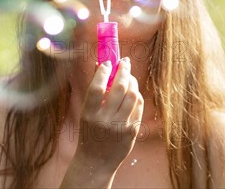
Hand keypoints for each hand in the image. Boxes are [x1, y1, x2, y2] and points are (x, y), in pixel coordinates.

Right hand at [75, 57, 143, 171]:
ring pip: (132, 95)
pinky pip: (138, 106)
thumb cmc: (90, 131)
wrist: (96, 162)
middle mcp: (105, 121)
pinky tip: (132, 91)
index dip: (103, 72)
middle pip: (119, 88)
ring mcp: (120, 127)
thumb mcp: (87, 112)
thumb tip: (101, 64)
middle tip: (124, 62)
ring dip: (132, 81)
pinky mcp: (132, 131)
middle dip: (123, 71)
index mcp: (89, 114)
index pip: (97, 87)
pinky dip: (136, 95)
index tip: (108, 63)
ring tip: (129, 76)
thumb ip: (94, 89)